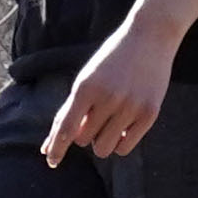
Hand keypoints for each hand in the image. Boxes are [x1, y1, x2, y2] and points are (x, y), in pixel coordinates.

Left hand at [43, 22, 177, 165]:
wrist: (151, 36)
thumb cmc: (112, 61)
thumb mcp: (86, 79)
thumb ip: (68, 112)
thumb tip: (46, 147)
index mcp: (87, 87)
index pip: (67, 128)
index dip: (57, 148)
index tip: (51, 161)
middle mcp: (108, 98)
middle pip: (83, 140)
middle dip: (85, 132)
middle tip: (96, 114)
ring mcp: (131, 106)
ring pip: (103, 148)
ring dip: (101, 141)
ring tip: (109, 121)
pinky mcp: (149, 114)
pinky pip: (125, 148)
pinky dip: (120, 142)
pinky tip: (123, 126)